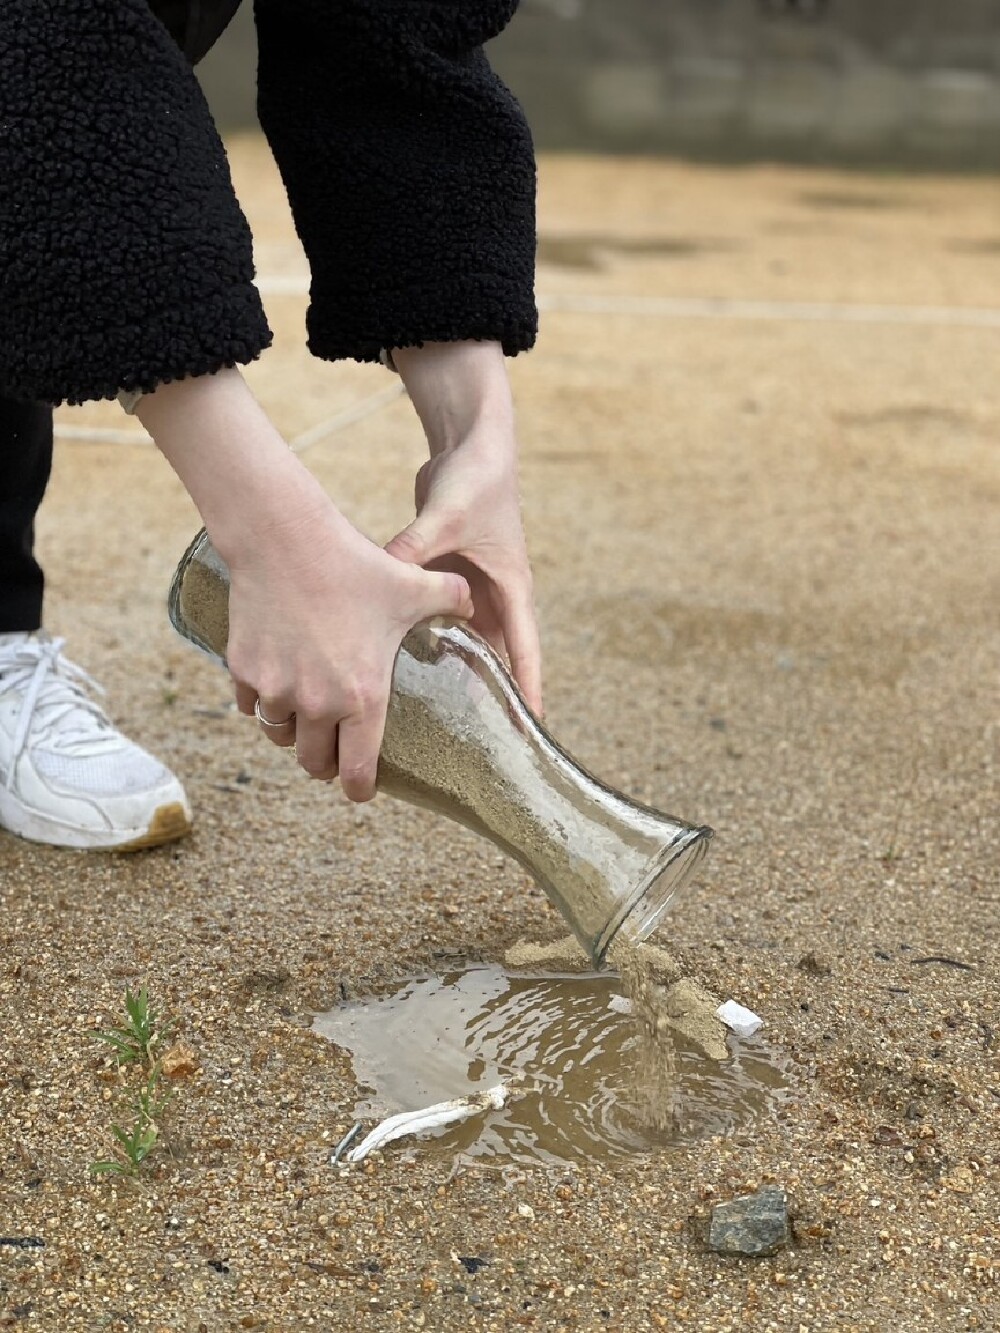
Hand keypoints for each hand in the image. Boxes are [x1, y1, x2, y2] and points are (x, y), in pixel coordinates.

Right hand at [225, 496, 472, 799]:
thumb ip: (450, 598)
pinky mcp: (244, 672)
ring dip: (293, 733)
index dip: (361, 788)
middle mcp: (316, 704)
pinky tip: (276, 686)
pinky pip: (251, 706)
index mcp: (362, 697)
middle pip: (313, 763)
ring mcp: (275, 690)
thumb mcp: (413, 585)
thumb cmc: (355, 564)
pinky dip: (262, 703)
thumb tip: (472, 602)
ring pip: (280, 735)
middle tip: (333, 753)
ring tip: (306, 719)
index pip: (357, 771)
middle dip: (325, 764)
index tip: (362, 789)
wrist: (285, 540)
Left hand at [386, 342, 542, 714]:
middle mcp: (495, 598)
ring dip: (450, 677)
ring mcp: (470, 592)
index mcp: (511, 589)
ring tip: (429, 721)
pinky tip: (396, 673)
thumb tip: (382, 575)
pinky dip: (422, 648)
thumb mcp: (446, 517)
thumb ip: (416, 549)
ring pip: (463, 647)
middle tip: (470, 744)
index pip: (525, 653)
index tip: (528, 734)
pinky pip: (436, 626)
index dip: (527, 694)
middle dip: (486, 699)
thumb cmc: (474, 479)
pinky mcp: (445, 581)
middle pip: (494, 660)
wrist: (471, 444)